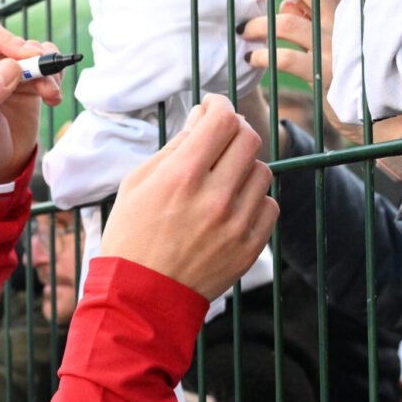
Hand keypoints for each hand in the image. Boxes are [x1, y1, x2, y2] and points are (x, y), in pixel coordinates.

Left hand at [0, 18, 64, 183]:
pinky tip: (53, 98)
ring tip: (51, 95)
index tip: (29, 58)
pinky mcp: (28, 81)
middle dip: (34, 58)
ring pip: (35, 51)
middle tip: (47, 79)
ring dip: (48, 70)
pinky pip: (47, 65)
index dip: (9, 40)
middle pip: (15, 40)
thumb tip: (10, 67)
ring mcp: (8, 70)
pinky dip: (55, 77)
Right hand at [100, 95, 276, 300]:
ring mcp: (236, 223)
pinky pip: (269, 206)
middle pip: (249, 139)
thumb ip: (174, 148)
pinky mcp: (249, 246)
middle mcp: (214, 196)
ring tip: (222, 181)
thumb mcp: (136, 184)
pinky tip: (232, 208)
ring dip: (244, 168)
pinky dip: (254, 201)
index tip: (213, 108)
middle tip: (220, 140)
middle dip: (234, 132)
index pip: (222, 120)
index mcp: (182, 176)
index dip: (220, 105)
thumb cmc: (132, 237)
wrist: (142, 296)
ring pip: (262, 171)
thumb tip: (202, 118)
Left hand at [246, 0, 401, 148]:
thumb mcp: (333, 42)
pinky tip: (252, 59)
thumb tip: (285, 3)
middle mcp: (346, 22)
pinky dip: (262, 55)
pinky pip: (284, 57)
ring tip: (245, 31)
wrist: (379, 115)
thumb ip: (312, 20)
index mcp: (350, 11)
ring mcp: (336, 47)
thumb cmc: (351, 74)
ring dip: (259, 25)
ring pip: (287, 23)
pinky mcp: (325, 73)